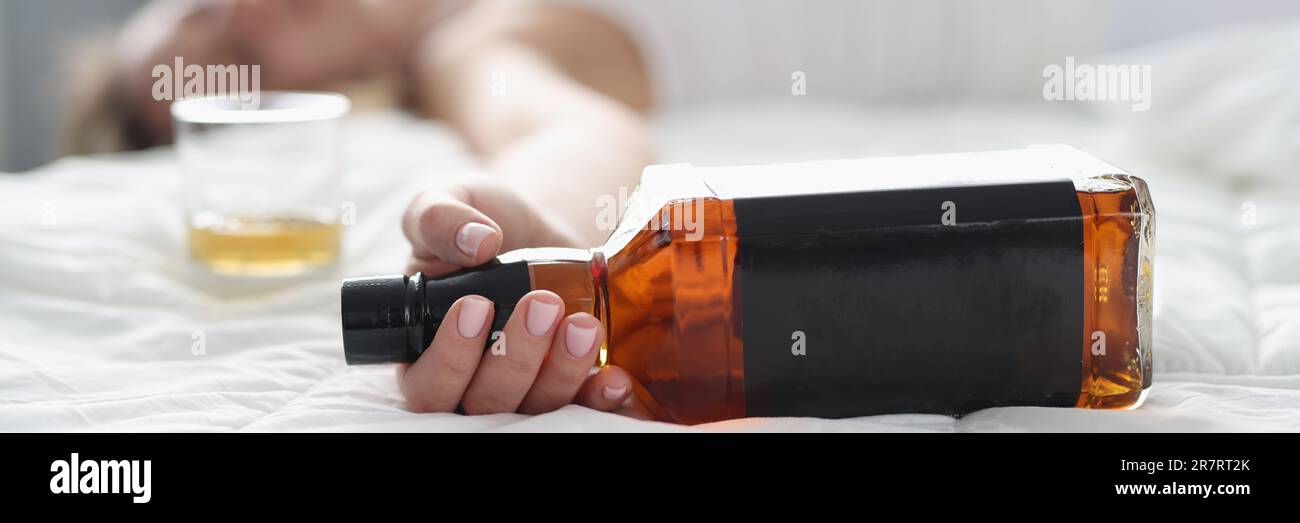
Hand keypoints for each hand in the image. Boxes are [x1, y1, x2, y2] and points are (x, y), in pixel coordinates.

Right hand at [397, 180, 649, 417]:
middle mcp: (470, 382)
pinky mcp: (567, 387)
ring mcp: (522, 391)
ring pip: (535, 409)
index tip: (476, 305)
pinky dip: (598, 398)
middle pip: (485, 403)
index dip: (448, 359)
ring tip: (582, 324)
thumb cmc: (479, 222)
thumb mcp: (447, 201)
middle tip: (542, 303)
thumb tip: (476, 241)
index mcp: (423, 350)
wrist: (535, 228)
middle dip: (515, 357)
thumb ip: (439, 217)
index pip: (427, 385)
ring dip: (560, 372)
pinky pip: (581, 408)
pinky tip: (614, 376)